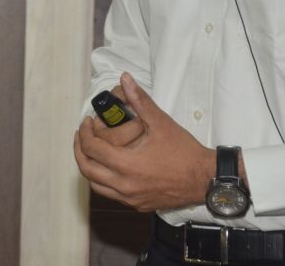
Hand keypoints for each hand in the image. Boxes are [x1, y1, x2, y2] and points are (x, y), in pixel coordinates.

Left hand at [73, 73, 213, 212]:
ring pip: (96, 184)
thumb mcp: (161, 123)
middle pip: (87, 170)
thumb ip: (140, 100)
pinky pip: (110, 193)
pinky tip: (108, 166)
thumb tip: (125, 80)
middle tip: (83, 135)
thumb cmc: (185, 152)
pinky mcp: (137, 204)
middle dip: (80, 150)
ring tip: (91, 150)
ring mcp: (130, 198)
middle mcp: (125, 185)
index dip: (85, 133)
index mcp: (127, 165)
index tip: (87, 122)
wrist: (204, 179)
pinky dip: (102, 179)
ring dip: (89, 166)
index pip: (92, 149)